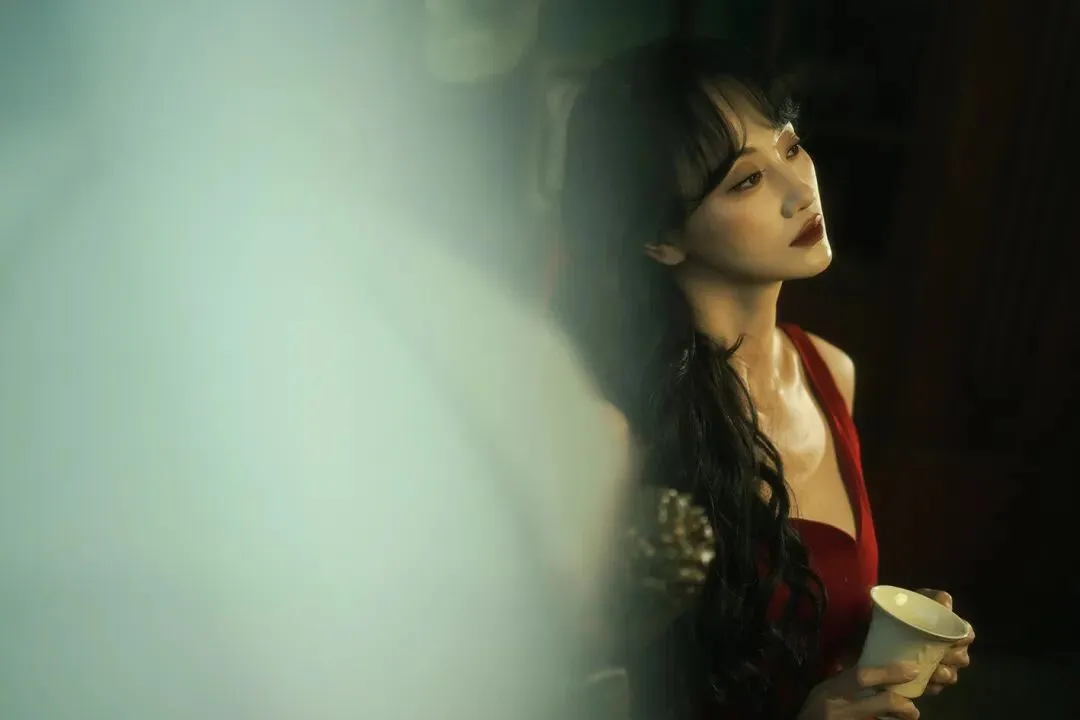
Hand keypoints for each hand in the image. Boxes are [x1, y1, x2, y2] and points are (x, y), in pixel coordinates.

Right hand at [796, 662, 922, 718]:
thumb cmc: (813, 709)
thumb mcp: (823, 689)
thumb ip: (843, 680)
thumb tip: (867, 664)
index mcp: (834, 690)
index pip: (863, 677)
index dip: (889, 672)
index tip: (912, 669)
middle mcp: (844, 708)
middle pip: (882, 702)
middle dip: (903, 704)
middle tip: (912, 707)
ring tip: (909, 716)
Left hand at [917, 589, 974, 695]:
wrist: (882, 626)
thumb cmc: (907, 611)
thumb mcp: (918, 600)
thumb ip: (934, 598)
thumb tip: (945, 601)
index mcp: (951, 630)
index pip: (967, 635)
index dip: (965, 638)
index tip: (956, 638)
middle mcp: (950, 650)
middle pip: (962, 658)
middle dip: (954, 658)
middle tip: (942, 655)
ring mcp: (940, 666)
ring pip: (951, 675)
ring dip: (945, 674)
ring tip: (935, 672)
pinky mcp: (926, 680)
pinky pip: (935, 688)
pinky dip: (932, 687)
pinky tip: (926, 684)